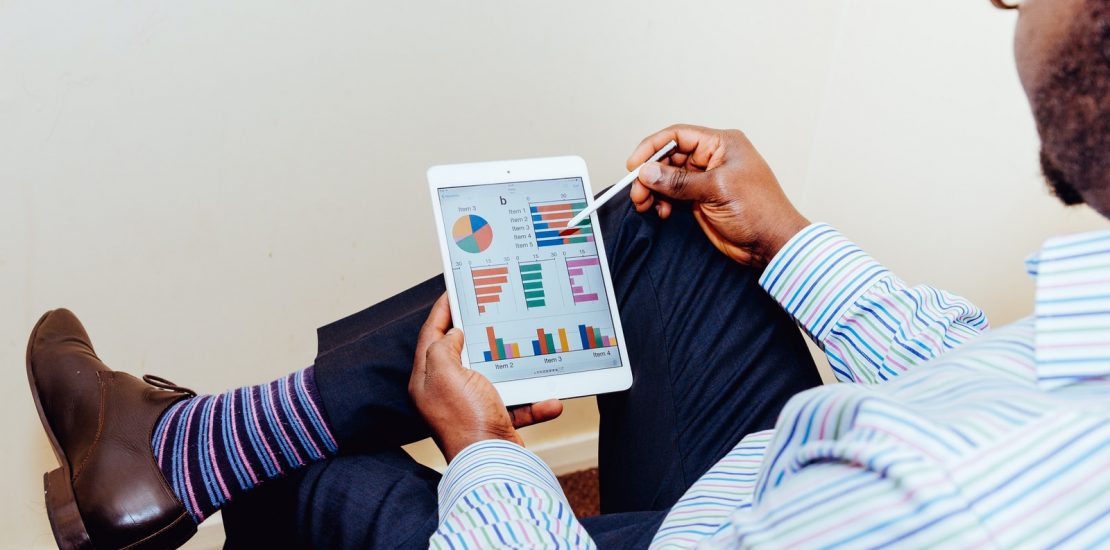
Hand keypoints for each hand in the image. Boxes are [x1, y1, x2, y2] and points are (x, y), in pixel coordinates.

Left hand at [408, 294, 563, 461]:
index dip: (442, 311)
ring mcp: (471, 405)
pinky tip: (549, 399)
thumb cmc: (465, 420)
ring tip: (527, 349)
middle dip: (479, 333)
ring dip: (515, 368)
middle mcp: (446, 392)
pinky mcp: (494, 419)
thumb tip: (454, 334)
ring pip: (494, 375)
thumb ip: (444, 348)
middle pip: (461, 352)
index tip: (453, 291)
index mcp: (428, 379)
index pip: (431, 335)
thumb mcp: (446, 374)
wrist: (491, 464)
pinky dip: (534, 402)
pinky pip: (517, 403)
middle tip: (491, 310)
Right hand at [627, 124, 809, 267]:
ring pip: (668, 178)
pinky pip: (673, 195)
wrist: (771, 243)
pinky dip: (663, 202)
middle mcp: (712, 158)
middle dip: (650, 174)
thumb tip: (648, 172)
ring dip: (653, 190)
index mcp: (722, 144)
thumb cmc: (760, 211)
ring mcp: (706, 180)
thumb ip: (679, 181)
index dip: (653, 148)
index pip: (678, 135)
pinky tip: (662, 212)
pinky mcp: (701, 199)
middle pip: (669, 157)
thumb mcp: (716, 190)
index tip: (634, 165)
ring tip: (645, 204)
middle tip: (638, 191)